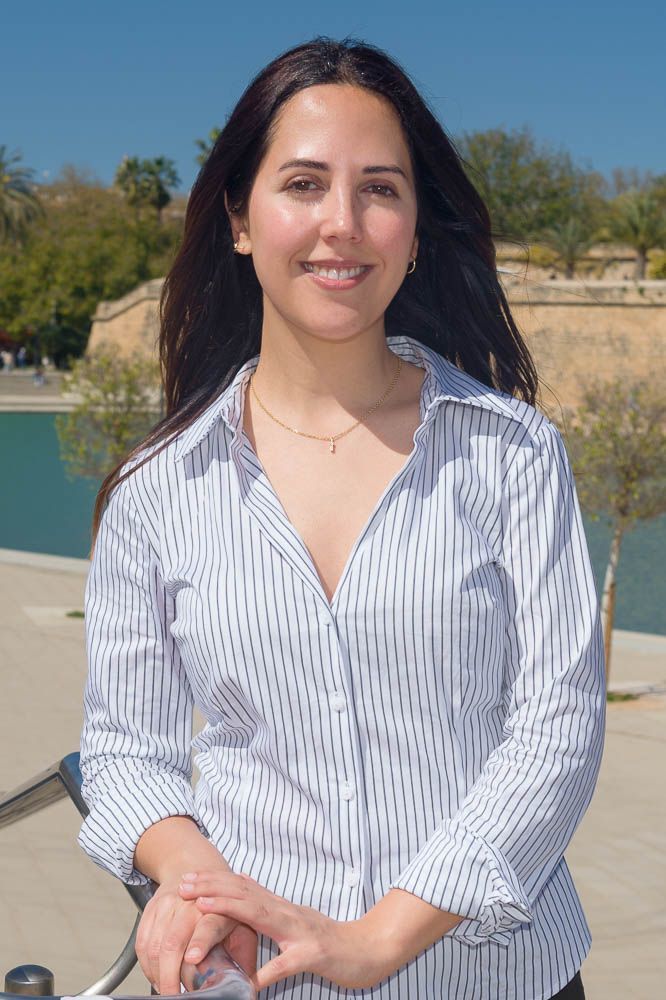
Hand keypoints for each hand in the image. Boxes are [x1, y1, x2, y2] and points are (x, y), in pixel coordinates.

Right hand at [135, 873, 257, 993]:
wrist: (197, 866)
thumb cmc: (223, 907)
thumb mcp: (242, 926)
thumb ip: (243, 957)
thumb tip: (248, 989)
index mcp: (218, 911)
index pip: (208, 927)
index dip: (200, 942)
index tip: (193, 958)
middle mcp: (191, 905)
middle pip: (173, 942)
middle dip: (170, 974)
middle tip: (173, 995)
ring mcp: (168, 905)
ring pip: (154, 944)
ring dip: (156, 973)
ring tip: (165, 988)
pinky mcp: (152, 908)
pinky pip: (142, 941)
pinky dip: (145, 964)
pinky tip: (154, 974)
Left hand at [178, 871, 391, 991]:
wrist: (366, 949)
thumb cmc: (328, 939)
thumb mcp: (293, 917)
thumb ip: (268, 903)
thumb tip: (241, 881)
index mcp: (280, 907)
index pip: (243, 888)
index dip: (214, 881)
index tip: (187, 878)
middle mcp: (287, 913)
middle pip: (245, 895)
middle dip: (213, 888)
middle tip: (184, 885)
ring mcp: (300, 933)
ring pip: (262, 916)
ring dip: (232, 909)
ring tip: (204, 907)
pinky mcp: (313, 956)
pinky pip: (286, 965)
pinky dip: (268, 971)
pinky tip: (249, 981)